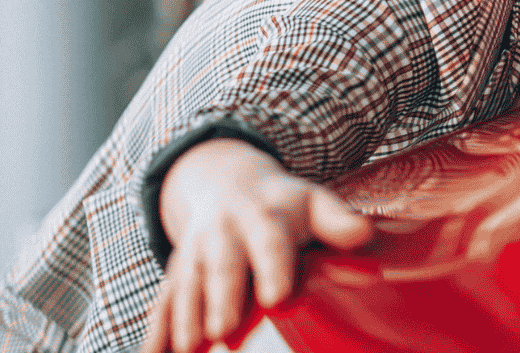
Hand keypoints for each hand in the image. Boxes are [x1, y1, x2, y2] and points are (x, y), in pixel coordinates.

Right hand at [142, 139, 372, 352]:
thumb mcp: (313, 202)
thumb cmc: (284, 206)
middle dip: (221, 296)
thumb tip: (365, 232)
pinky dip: (155, 329)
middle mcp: (224, 232)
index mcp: (265, 216)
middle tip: (224, 329)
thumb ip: (337, 220)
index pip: (270, 242)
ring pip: (187, 283)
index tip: (277, 296)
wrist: (227, 183)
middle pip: (222, 264)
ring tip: (189, 347)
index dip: (272, 268)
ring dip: (185, 314)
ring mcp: (195, 251)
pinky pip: (162, 300)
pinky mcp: (176, 271)